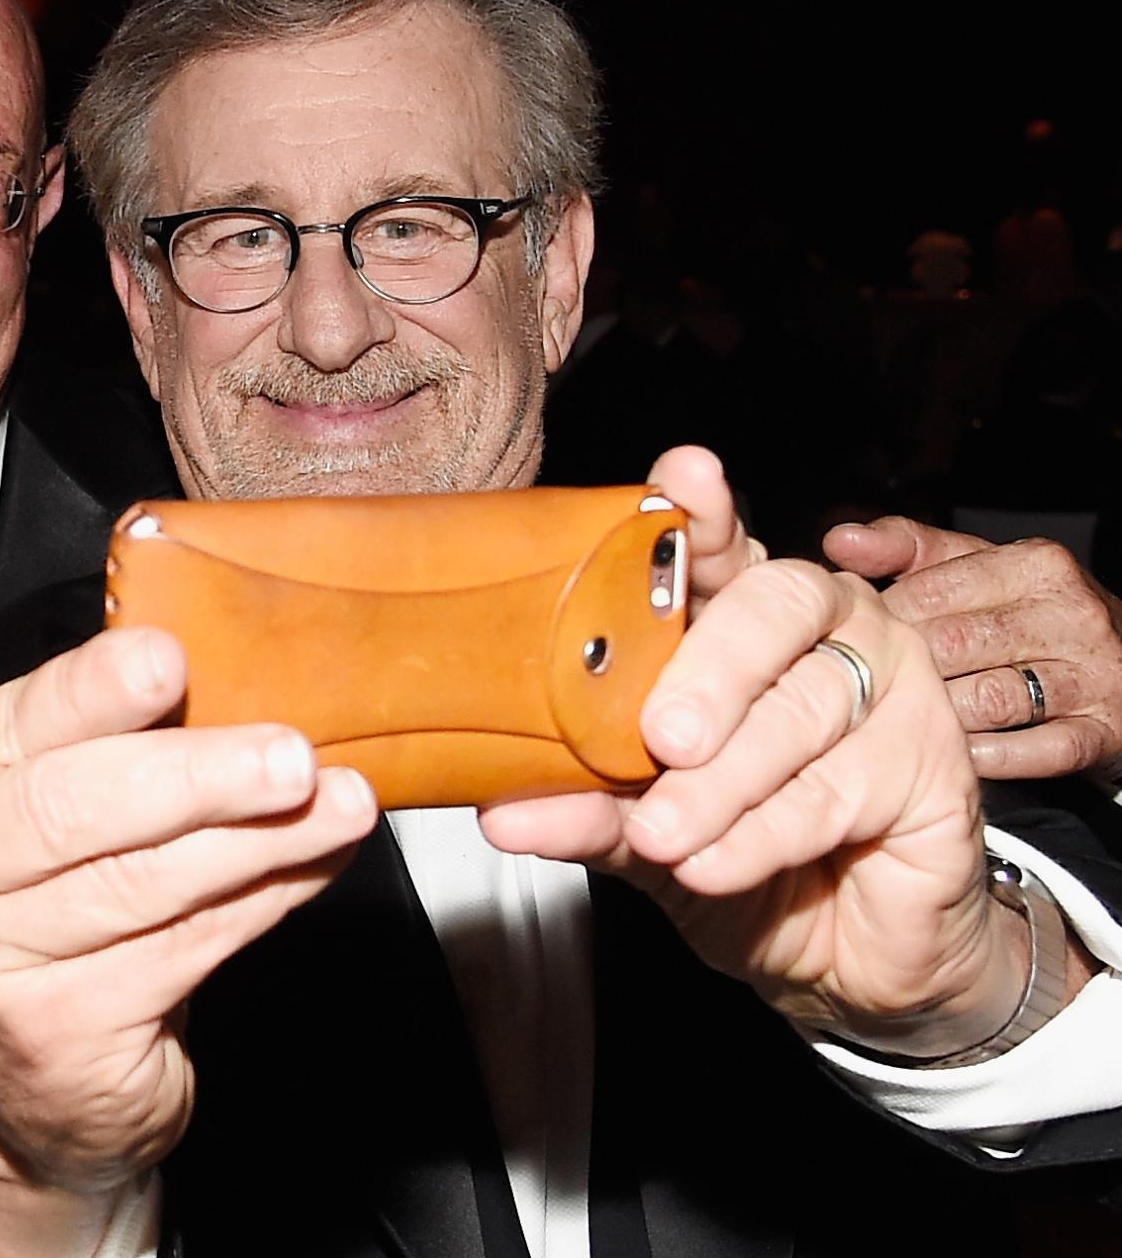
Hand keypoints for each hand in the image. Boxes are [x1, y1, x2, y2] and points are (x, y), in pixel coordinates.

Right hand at [0, 628, 376, 1254]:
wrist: (33, 1088)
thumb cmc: (49, 919)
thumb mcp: (46, 820)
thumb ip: (106, 749)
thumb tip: (243, 680)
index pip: (5, 726)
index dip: (89, 691)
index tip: (171, 660)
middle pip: (64, 809)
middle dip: (193, 775)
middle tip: (288, 755)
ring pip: (138, 882)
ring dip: (256, 840)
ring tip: (340, 805)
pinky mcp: (52, 1033)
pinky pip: (181, 949)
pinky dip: (262, 901)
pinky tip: (312, 867)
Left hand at [484, 448, 1054, 1058]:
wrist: (841, 958)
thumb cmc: (739, 858)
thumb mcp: (643, 832)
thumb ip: (586, 810)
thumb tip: (501, 810)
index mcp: (739, 617)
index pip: (717, 546)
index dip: (699, 511)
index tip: (682, 477)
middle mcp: (822, 629)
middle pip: (770, 609)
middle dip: (707, 671)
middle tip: (660, 738)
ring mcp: (888, 685)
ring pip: (800, 709)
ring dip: (722, 782)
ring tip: (665, 836)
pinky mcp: (933, 763)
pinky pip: (838, 788)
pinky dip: (765, 832)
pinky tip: (716, 864)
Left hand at [826, 517, 1121, 780]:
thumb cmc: (1032, 616)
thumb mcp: (979, 568)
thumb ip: (910, 549)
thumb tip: (840, 541)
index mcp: (1035, 566)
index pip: (931, 590)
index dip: (885, 620)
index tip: (862, 638)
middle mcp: (1071, 615)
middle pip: (954, 645)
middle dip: (906, 670)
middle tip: (875, 686)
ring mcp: (1092, 676)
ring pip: (989, 700)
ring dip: (940, 715)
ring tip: (910, 719)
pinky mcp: (1102, 732)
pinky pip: (1035, 751)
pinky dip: (989, 756)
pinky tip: (959, 755)